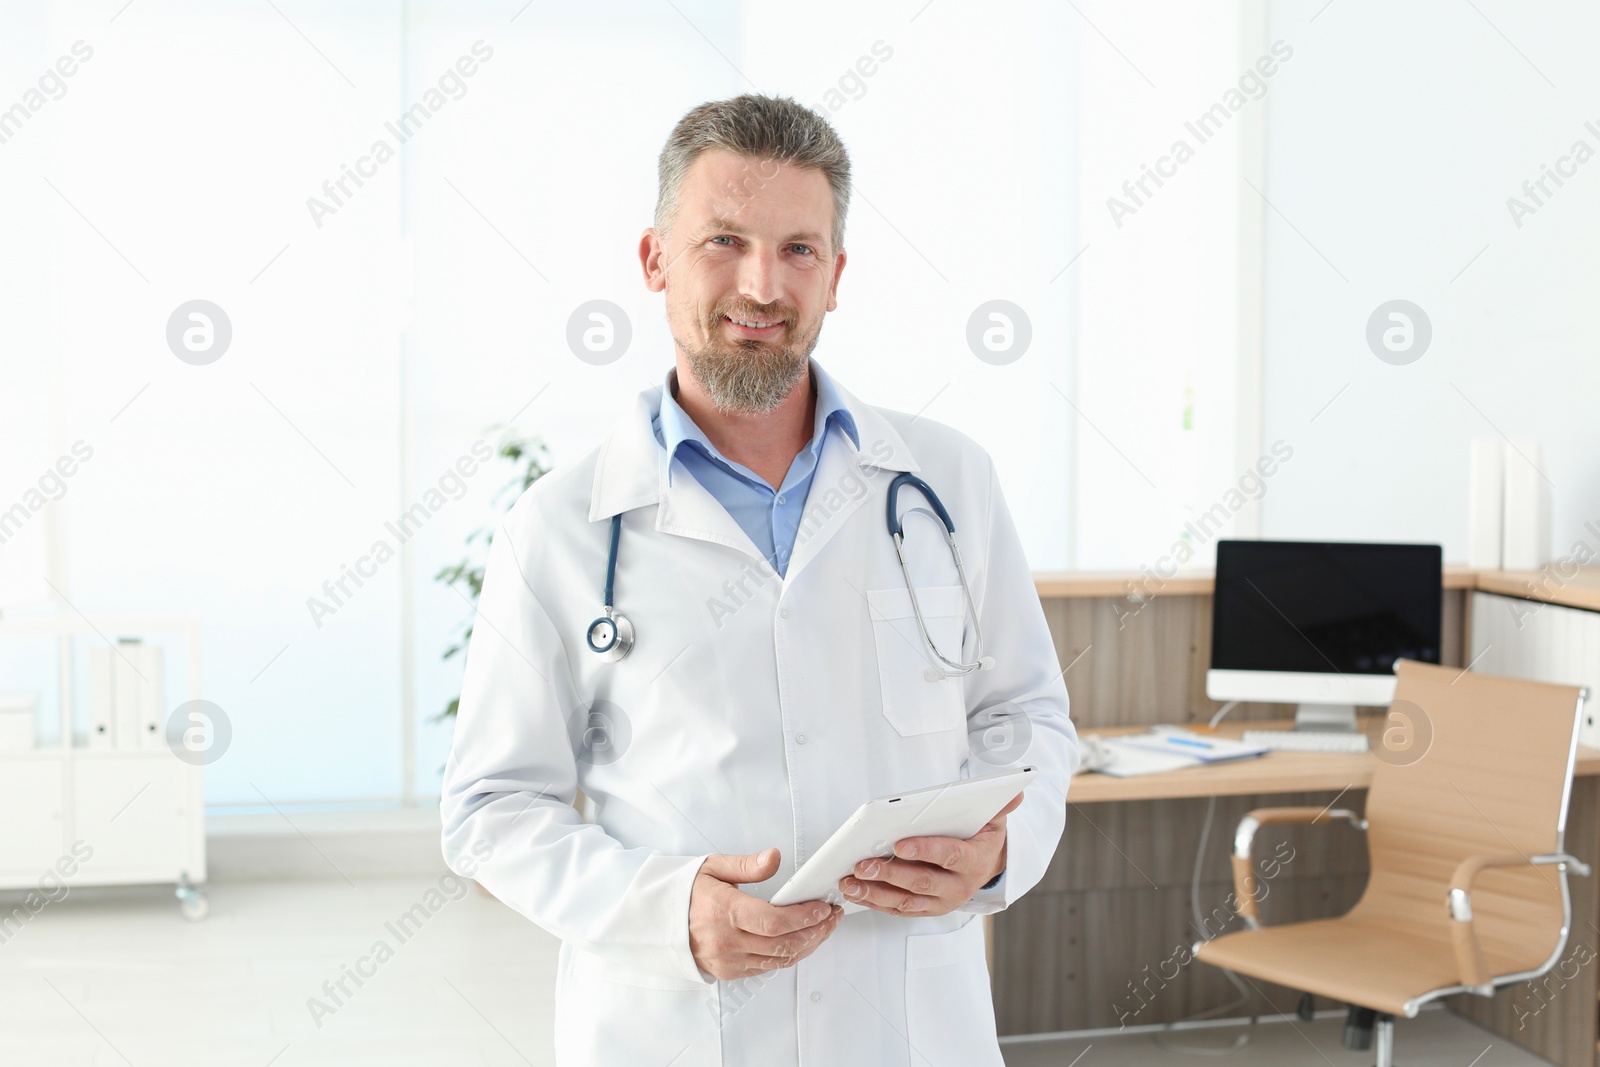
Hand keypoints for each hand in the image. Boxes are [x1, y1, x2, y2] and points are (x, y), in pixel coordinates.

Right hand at [689, 847, 842, 979]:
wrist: (658, 921)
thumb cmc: (687, 892)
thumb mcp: (714, 867)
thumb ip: (748, 865)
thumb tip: (774, 857)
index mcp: (723, 912)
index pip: (773, 922)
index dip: (804, 917)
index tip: (823, 908)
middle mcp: (726, 941)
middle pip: (782, 944)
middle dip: (815, 931)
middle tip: (831, 917)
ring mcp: (727, 961)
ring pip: (779, 960)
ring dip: (807, 945)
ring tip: (823, 928)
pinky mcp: (729, 972)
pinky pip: (767, 967)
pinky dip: (789, 955)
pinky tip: (801, 940)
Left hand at [839, 791, 1020, 915]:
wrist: (987, 867)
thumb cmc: (982, 837)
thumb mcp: (994, 820)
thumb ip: (1000, 807)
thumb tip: (1016, 791)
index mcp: (974, 862)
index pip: (949, 856)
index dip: (925, 851)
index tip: (899, 844)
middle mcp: (958, 887)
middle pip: (922, 882)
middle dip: (890, 874)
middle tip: (863, 865)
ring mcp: (941, 902)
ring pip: (906, 901)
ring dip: (876, 893)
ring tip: (850, 882)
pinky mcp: (926, 909)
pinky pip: (899, 909)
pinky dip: (876, 902)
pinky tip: (856, 893)